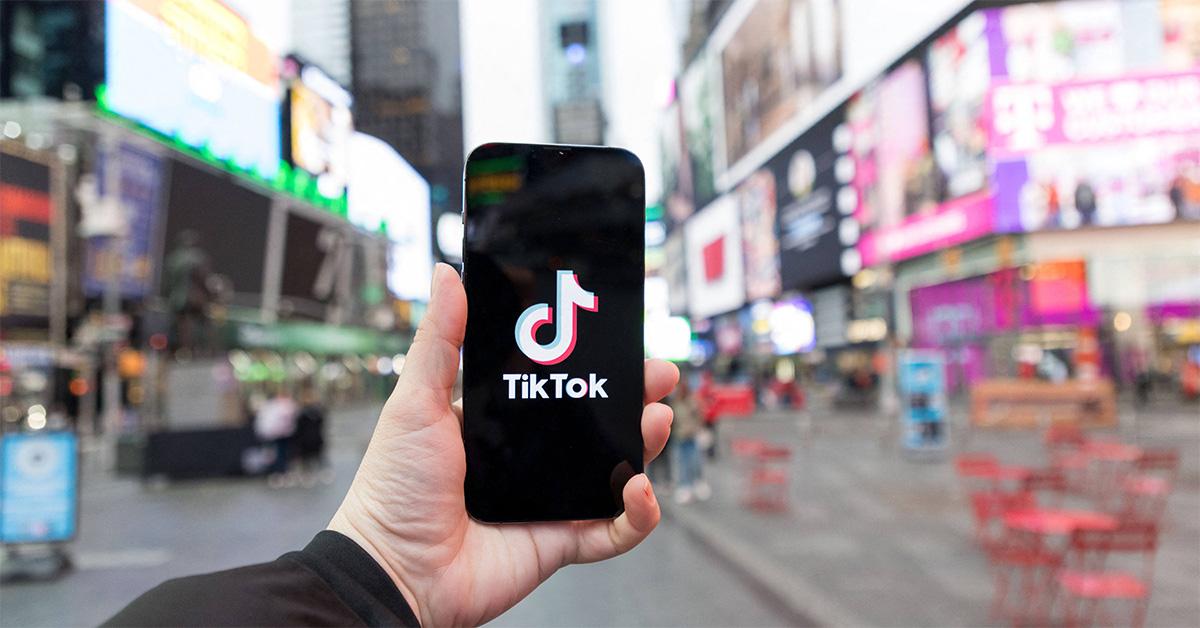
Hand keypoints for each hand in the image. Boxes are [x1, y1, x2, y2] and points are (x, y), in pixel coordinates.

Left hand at [329, 263, 677, 625]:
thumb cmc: (393, 489)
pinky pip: (612, 532)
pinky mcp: (560, 544)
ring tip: (655, 421)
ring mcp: (549, 502)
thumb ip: (438, 340)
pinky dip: (637, 516)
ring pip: (615, 471)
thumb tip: (447, 272)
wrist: (392, 570)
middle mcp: (528, 460)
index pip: (557, 385)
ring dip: (643, 445)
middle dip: (632, 397)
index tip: (618, 336)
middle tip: (657, 374)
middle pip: (597, 423)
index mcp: (499, 423)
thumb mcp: (415, 401)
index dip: (591, 362)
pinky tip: (640, 490)